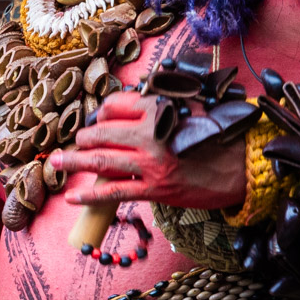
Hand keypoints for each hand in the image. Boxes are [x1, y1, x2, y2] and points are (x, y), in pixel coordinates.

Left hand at [49, 90, 245, 208]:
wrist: (245, 168)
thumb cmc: (219, 135)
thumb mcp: (191, 107)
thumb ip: (160, 103)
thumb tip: (129, 103)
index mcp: (159, 110)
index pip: (114, 107)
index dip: (101, 114)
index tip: (97, 121)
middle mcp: (151, 135)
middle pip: (101, 134)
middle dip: (83, 139)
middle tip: (74, 143)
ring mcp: (151, 164)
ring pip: (102, 161)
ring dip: (74, 161)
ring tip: (55, 163)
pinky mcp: (156, 189)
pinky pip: (115, 192)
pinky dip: (91, 195)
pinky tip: (73, 196)